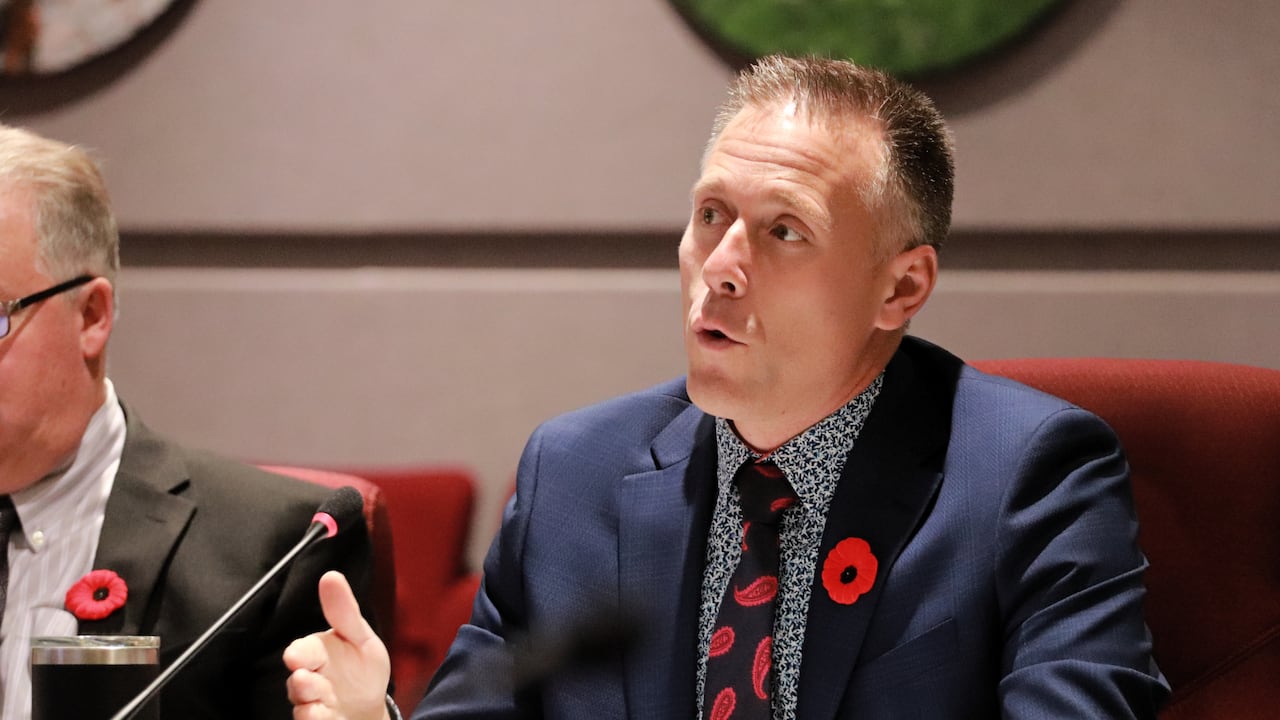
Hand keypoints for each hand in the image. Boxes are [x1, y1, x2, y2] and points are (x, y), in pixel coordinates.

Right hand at [284, 571, 391, 719]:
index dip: (299, 653)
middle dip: (301, 682)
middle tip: (305, 678)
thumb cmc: (358, 665)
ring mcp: (313, 703)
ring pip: (303, 706)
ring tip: (317, 704)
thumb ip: (343, 610)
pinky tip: (324, 716)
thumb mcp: (358, 635)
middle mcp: (309, 679)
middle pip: (298, 681)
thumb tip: (331, 576)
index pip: (303, 651)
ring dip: (308, 704)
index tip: (296, 654)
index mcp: (316, 654)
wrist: (367, 702)